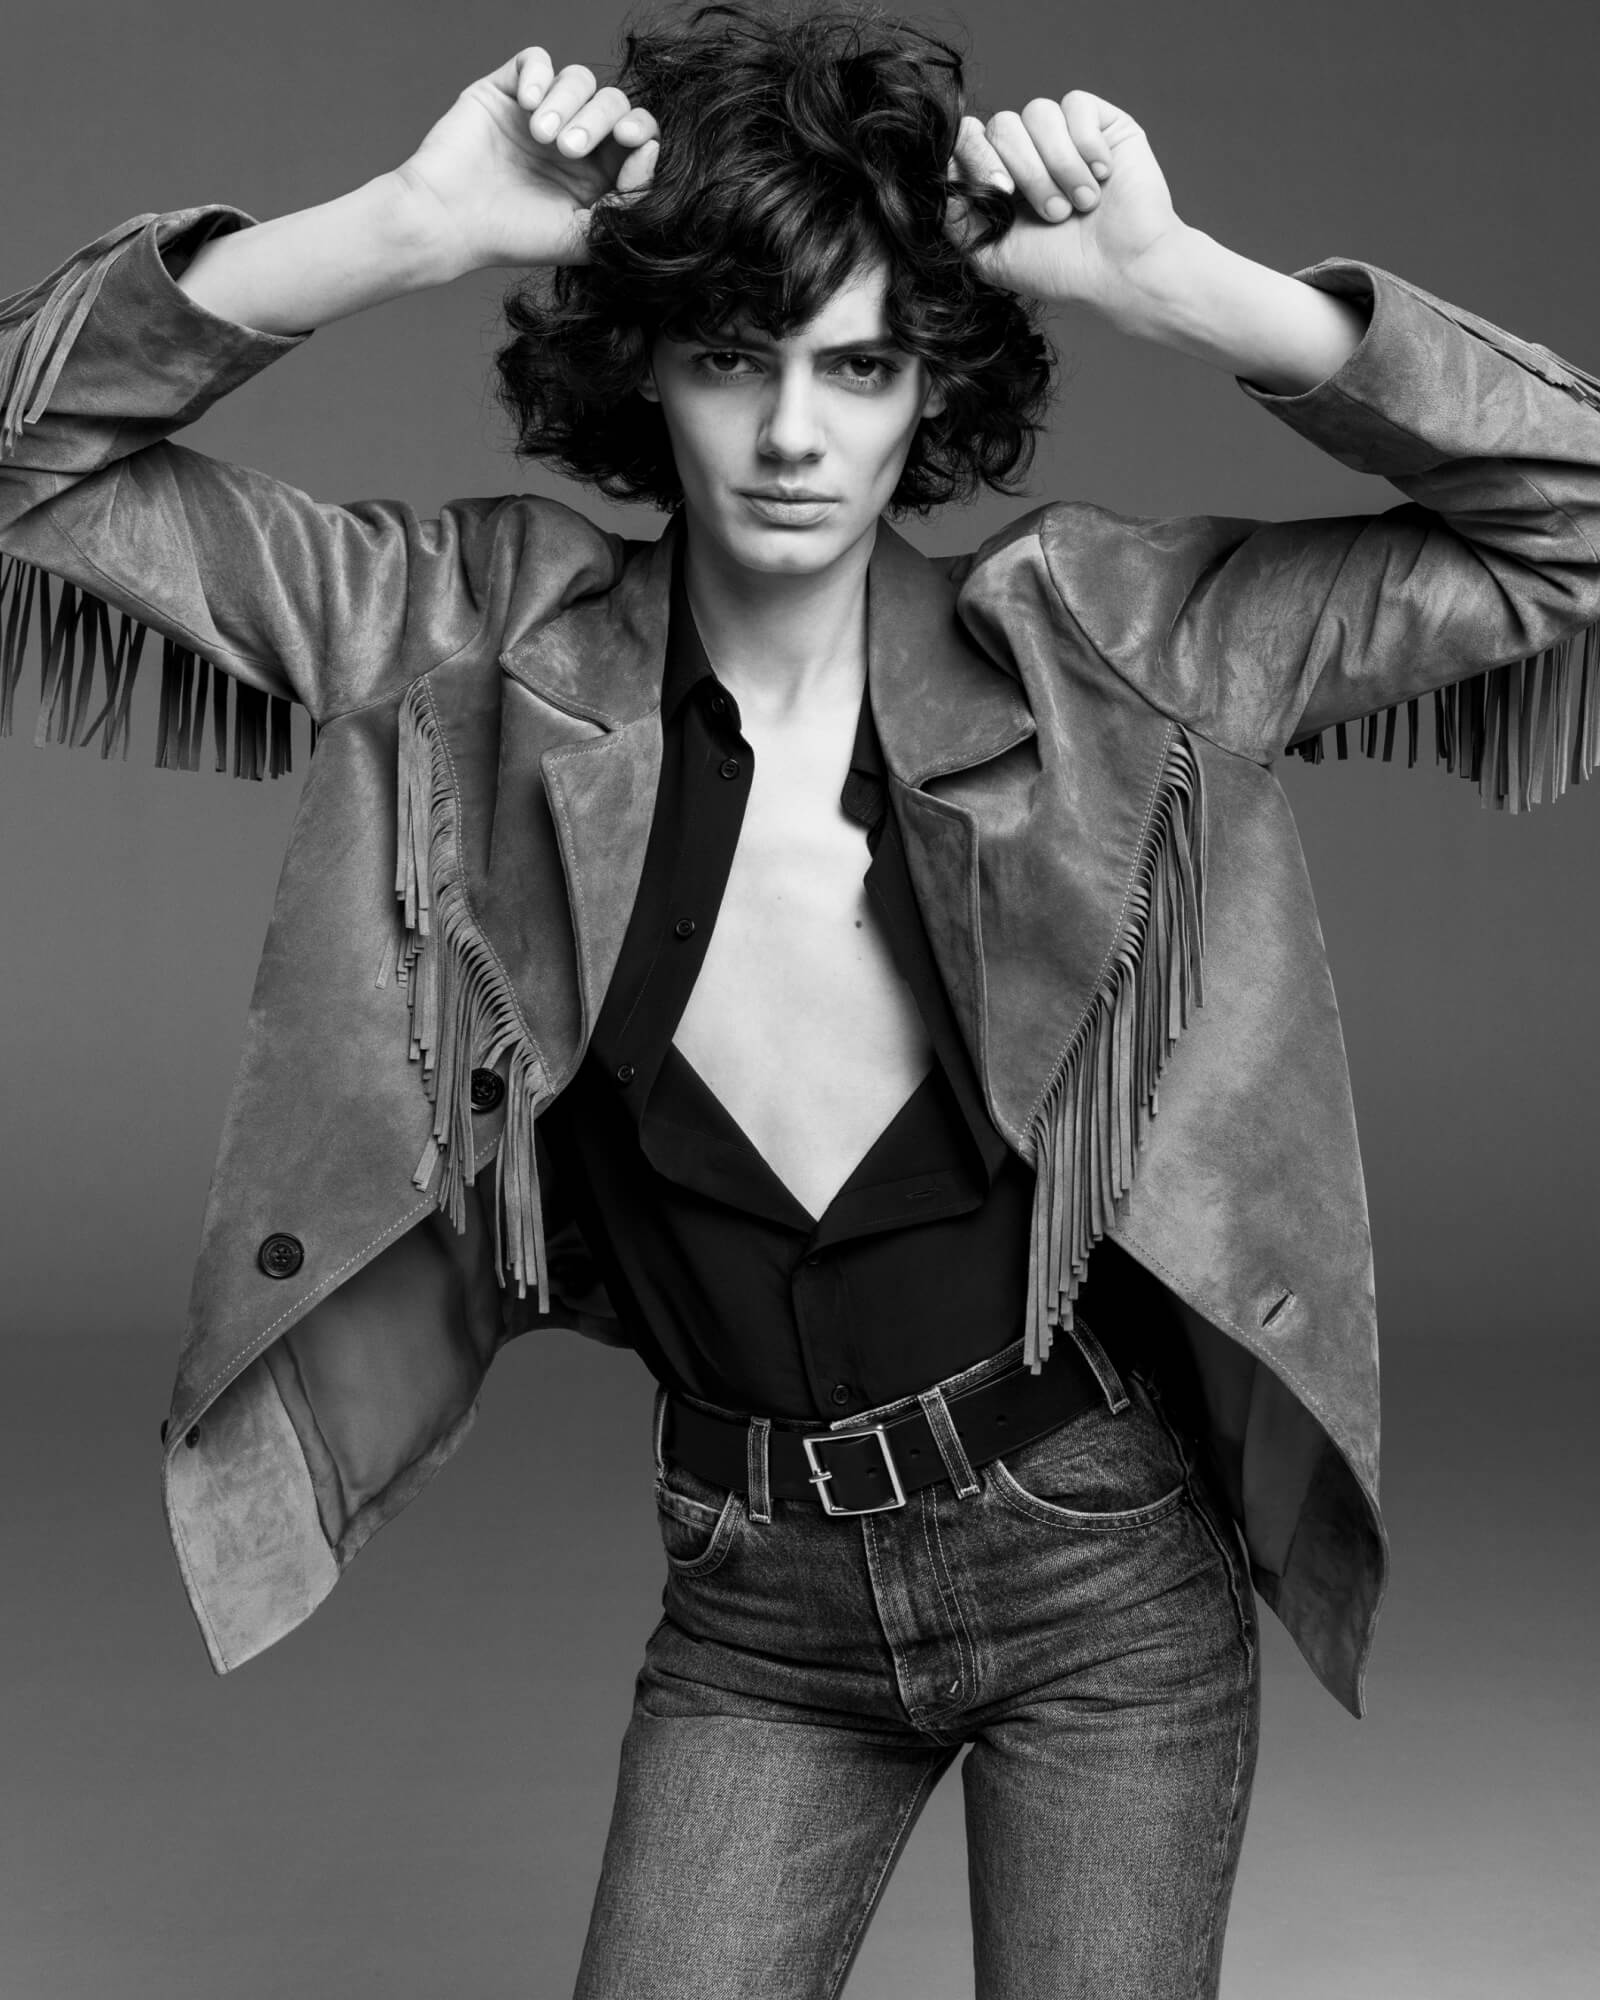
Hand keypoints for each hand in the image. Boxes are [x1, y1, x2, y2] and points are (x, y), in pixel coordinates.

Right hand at [394, 48, 659, 276]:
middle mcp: (574, 141)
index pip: (637, 138)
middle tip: (569, 149)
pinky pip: (537, 61)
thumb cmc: (513, 237)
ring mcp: (540, 114)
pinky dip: (540, 76)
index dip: (641, 131)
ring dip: (567, 102)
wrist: (449, 222)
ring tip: (541, 135)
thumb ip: (627, 205)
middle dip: (600, 119)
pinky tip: (529, 106)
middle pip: (612, 102)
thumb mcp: (583, 236)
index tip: (629, 141)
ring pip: (579, 78)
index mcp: (598, 176)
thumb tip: (651, 152)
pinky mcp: (507, 91)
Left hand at [946, 92, 1186, 320]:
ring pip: (1039, 114)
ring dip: (1058, 166)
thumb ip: (955, 218)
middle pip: (1003, 124)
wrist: (1121, 271)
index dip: (977, 156)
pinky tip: (1101, 177)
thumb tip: (937, 178)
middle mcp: (1029, 153)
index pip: (969, 139)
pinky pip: (1076, 105)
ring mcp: (1065, 135)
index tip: (1001, 192)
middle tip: (1052, 213)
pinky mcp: (1101, 123)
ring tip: (1079, 205)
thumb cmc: (1061, 270)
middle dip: (1025, 171)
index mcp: (999, 179)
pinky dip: (1086, 145)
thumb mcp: (990, 254)